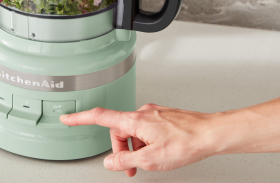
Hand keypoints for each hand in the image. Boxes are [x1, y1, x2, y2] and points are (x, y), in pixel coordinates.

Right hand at [60, 104, 216, 176]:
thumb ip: (126, 161)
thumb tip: (111, 162)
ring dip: (136, 148)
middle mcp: (142, 113)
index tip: (68, 118)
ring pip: (133, 132)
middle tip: (130, 166)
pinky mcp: (163, 117)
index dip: (80, 118)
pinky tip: (159, 151)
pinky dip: (146, 142)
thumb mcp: (150, 159)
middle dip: (121, 149)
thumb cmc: (186, 142)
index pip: (100, 117)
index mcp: (134, 120)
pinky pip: (146, 130)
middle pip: (118, 130)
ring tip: (149, 160)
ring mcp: (153, 114)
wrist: (211, 134)